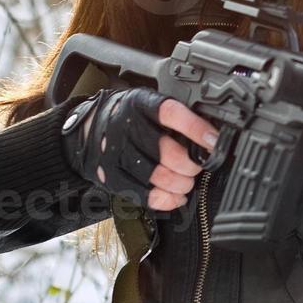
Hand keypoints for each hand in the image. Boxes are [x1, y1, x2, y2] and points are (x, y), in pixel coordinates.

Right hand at [59, 86, 219, 211]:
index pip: (171, 114)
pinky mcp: (112, 178)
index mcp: (140, 104)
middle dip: (191, 164)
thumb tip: (211, 133)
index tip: (214, 141)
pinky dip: (167, 200)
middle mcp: (127, 128)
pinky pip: (145, 196)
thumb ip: (175, 115)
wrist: (88, 129)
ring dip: (182, 183)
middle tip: (197, 165)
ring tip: (187, 180)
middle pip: (169, 153)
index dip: (196, 129)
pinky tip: (175, 196)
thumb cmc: (129, 116)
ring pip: (160, 177)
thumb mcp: (148, 103)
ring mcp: (117, 155)